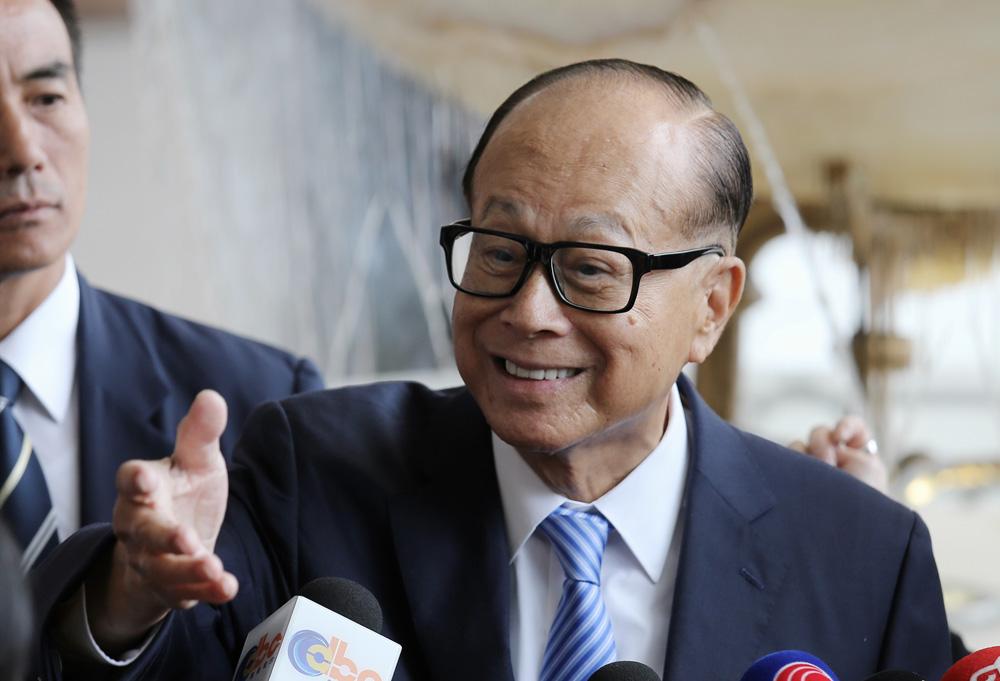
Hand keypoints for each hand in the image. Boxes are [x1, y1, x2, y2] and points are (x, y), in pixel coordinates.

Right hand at [87, 390, 237, 652]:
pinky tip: (227, 587)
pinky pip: (185, 593)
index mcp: (143, 488)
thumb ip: (200, 433)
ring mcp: (153, 560)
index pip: (129, 480)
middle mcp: (140, 526)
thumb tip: (211, 397)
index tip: (143, 478)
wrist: (174, 543)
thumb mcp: (196, 460)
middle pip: (143, 532)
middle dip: (163, 536)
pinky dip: (206, 592)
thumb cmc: (183, 491)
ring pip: (162, 568)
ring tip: (212, 567)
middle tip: (185, 538)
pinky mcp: (171, 587)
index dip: (135, 480)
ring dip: (187, 569)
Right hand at [789, 415, 888, 493]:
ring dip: (804, 457)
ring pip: (798, 447)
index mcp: (859, 455)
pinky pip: (785, 462)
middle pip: (819, 433)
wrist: (853, 532)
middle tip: (828, 464)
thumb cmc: (868, 500)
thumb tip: (810, 446)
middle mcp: (834, 460)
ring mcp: (812, 472)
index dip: (846, 426)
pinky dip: (790, 466)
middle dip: (822, 444)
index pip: (852, 428)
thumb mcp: (867, 467)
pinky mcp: (794, 482)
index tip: (840, 437)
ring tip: (814, 480)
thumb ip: (840, 446)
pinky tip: (797, 480)